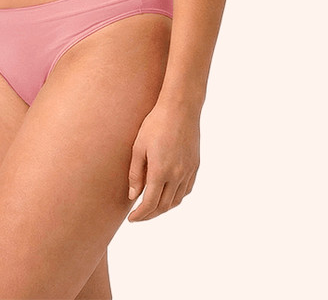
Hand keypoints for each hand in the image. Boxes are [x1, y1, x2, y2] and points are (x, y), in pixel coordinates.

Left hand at [126, 100, 199, 220]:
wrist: (180, 108)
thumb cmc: (155, 124)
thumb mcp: (139, 147)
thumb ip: (136, 174)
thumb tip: (133, 196)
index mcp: (161, 172)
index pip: (150, 204)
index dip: (140, 215)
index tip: (131, 219)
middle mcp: (177, 175)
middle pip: (164, 206)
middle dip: (150, 214)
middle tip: (139, 216)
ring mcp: (188, 171)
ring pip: (177, 200)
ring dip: (164, 208)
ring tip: (152, 207)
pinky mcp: (195, 165)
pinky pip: (186, 189)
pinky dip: (176, 197)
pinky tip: (168, 194)